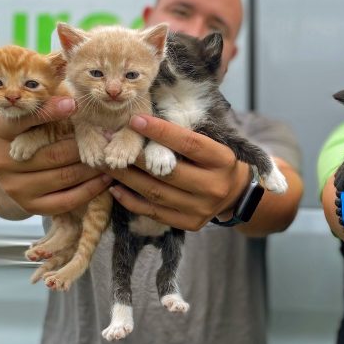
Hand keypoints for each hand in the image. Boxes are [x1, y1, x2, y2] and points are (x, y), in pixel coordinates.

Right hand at [0, 97, 110, 214]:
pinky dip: (91, 188)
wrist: (13, 174)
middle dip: (84, 145)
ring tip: (110, 157)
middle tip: (108, 137)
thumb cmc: (29, 135)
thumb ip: (45, 107)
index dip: (50, 112)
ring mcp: (15, 188)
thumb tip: (73, 99)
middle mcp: (1, 162)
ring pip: (65, 176)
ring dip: (92, 167)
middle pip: (53, 153)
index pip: (24, 121)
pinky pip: (68, 199)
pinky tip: (105, 178)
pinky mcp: (31, 207)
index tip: (74, 104)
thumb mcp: (30, 118)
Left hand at [105, 115, 248, 230]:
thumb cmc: (216, 161)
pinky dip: (131, 201)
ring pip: (156, 193)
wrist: (235, 194)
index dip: (161, 132)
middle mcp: (213, 187)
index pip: (188, 144)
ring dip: (127, 178)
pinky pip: (154, 213)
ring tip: (108, 164)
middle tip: (111, 144)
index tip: (135, 120)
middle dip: (136, 157)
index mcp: (222, 161)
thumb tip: (144, 123)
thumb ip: (184, 137)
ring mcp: (201, 208)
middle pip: (168, 171)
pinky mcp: (190, 224)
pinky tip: (115, 188)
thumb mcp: (211, 144)